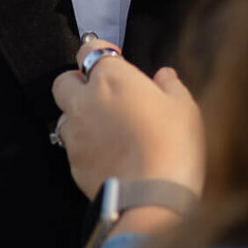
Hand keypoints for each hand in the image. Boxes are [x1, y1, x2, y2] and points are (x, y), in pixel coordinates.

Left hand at [51, 40, 204, 201]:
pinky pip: (72, 147)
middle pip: (64, 81)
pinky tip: (108, 155)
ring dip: (78, 117)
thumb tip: (165, 76)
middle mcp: (85, 101)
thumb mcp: (184, 108)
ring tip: (105, 128)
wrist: (152, 197)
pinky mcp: (73, 162)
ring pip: (63, 116)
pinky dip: (85, 147)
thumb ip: (170, 86)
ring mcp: (75, 134)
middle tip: (101, 93)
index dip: (100, 53)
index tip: (113, 59)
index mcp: (112, 78)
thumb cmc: (173, 146)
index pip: (90, 50)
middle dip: (78, 83)